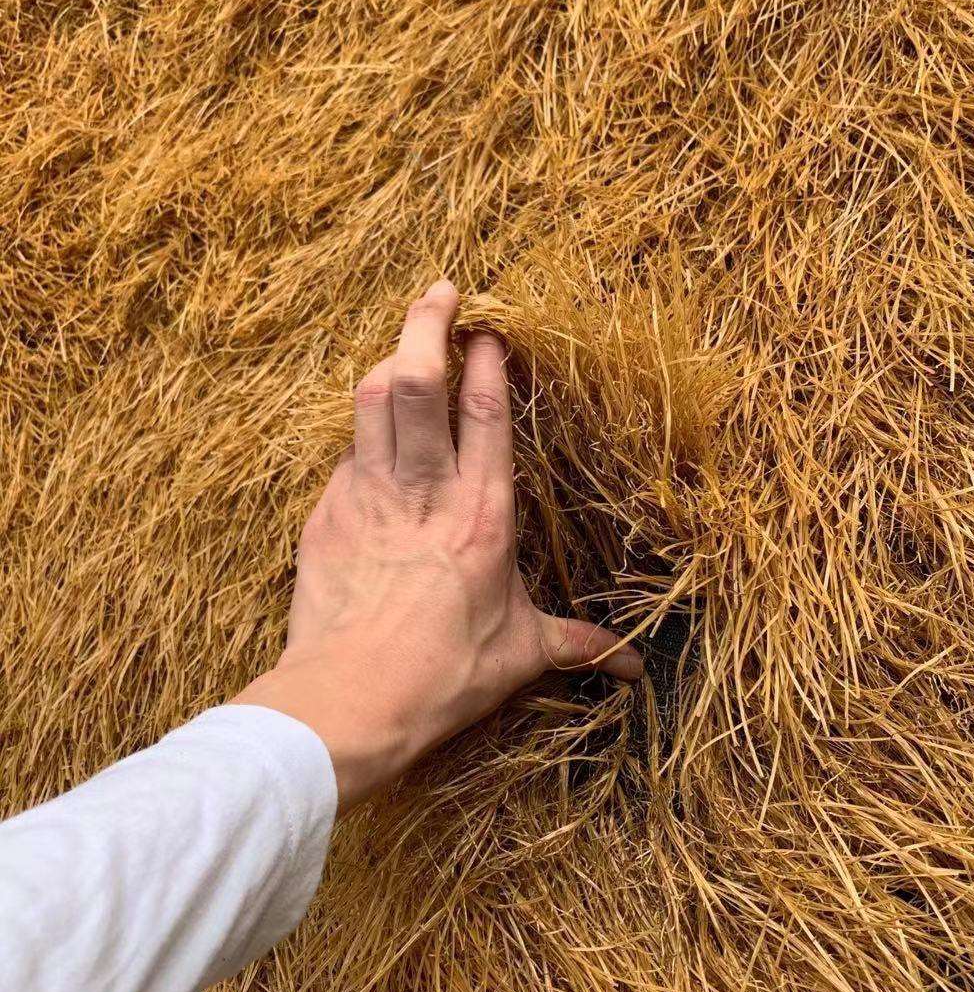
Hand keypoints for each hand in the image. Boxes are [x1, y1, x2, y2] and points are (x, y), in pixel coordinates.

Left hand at [232, 280, 641, 812]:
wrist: (347, 701)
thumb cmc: (442, 676)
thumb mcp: (519, 655)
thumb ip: (575, 644)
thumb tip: (631, 669)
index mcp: (481, 515)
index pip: (486, 411)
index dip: (486, 357)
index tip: (489, 325)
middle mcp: (423, 492)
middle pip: (415, 380)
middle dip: (425, 322)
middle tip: (439, 290)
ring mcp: (365, 496)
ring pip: (370, 400)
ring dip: (388, 360)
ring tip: (405, 345)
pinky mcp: (325, 514)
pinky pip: (345, 455)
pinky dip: (362, 437)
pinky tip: (374, 446)